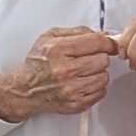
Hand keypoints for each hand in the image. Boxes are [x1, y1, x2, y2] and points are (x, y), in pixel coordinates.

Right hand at [0, 24, 116, 121]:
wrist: (25, 89)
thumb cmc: (38, 63)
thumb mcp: (51, 37)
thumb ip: (78, 32)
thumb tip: (103, 34)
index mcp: (57, 50)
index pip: (96, 43)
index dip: (107, 42)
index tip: (109, 44)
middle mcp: (64, 70)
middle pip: (102, 60)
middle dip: (99, 57)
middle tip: (90, 58)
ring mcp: (70, 89)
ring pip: (104, 77)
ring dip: (98, 73)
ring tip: (85, 71)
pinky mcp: (76, 103)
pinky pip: (101, 92)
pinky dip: (96, 86)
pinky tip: (84, 82)